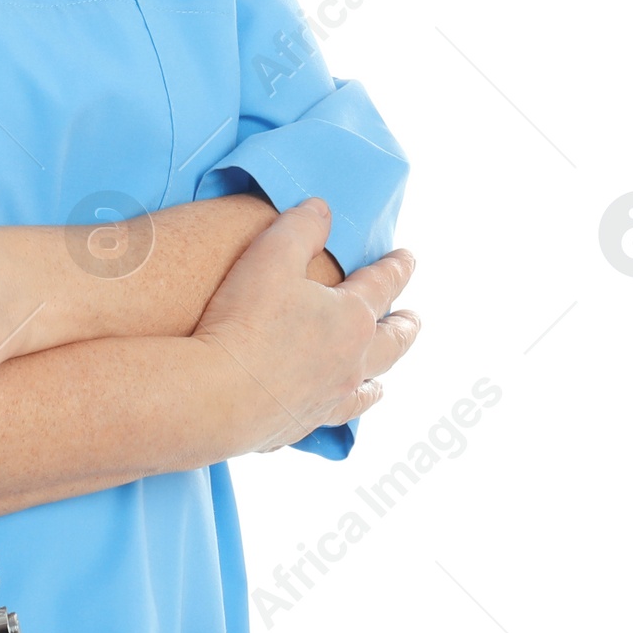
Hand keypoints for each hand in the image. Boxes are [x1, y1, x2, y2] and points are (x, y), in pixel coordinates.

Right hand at [190, 197, 419, 450]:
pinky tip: (337, 411)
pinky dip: (346, 411)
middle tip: (414, 320)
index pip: (382, 285)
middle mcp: (353, 360)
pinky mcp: (305, 423)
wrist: (218, 394)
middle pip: (392, 342)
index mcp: (351, 317)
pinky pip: (338, 418)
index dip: (396, 267)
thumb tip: (321, 208)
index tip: (407, 258)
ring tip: (385, 380)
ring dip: (382, 376)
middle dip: (405, 327)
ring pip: (371, 386)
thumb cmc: (244, 320)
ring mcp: (332, 396)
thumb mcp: (270, 256)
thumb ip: (299, 227)